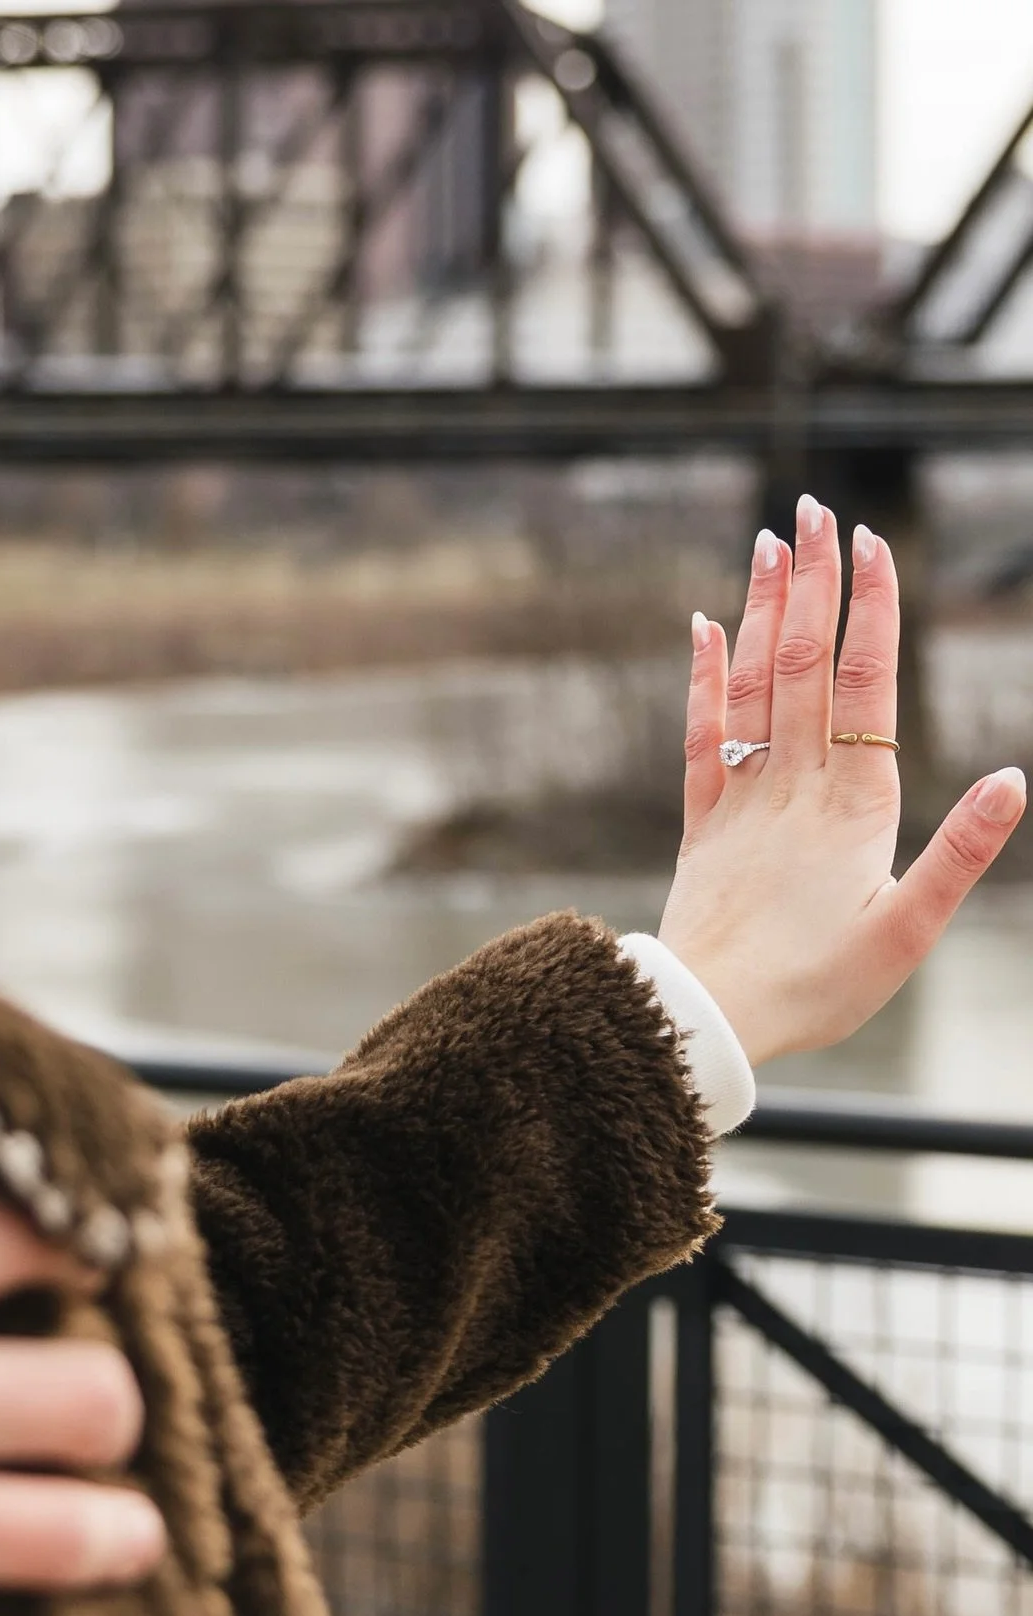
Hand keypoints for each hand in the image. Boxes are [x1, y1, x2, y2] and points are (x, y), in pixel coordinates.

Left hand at [659, 498, 1024, 1067]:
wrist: (711, 1019)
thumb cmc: (815, 987)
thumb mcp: (907, 931)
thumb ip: (960, 853)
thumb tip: (1013, 779)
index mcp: (852, 806)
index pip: (865, 684)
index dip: (868, 610)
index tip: (868, 542)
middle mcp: (792, 786)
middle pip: (803, 664)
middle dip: (813, 583)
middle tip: (815, 508)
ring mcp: (741, 799)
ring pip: (751, 685)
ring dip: (761, 609)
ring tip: (769, 540)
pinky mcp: (702, 824)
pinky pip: (701, 735)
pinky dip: (704, 677)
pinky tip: (703, 625)